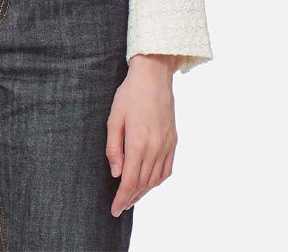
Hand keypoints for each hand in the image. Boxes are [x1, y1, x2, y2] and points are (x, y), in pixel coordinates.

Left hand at [106, 54, 178, 216]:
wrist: (154, 77)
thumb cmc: (129, 94)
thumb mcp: (114, 118)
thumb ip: (114, 147)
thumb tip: (116, 173)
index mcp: (138, 143)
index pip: (130, 180)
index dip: (122, 198)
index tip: (114, 210)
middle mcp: (155, 148)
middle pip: (143, 183)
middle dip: (131, 198)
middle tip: (120, 207)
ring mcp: (167, 145)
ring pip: (156, 179)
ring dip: (144, 192)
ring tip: (132, 198)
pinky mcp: (173, 141)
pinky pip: (167, 169)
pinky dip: (158, 181)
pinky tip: (150, 183)